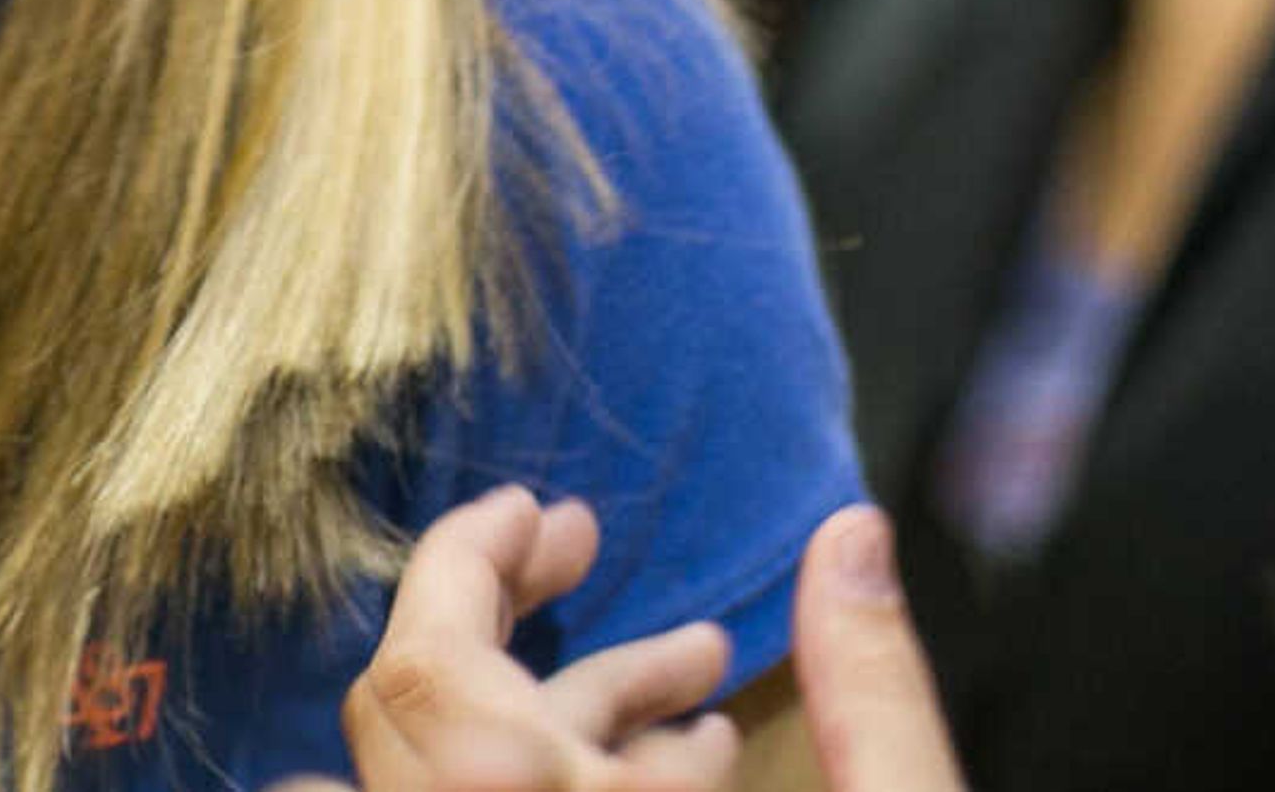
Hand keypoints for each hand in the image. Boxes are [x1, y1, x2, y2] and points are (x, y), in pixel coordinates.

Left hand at [268, 498, 968, 791]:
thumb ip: (873, 697)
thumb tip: (850, 539)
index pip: (425, 663)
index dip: (467, 562)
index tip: (539, 511)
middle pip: (401, 719)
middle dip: (499, 620)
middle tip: (586, 553)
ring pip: (422, 790)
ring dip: (545, 726)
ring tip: (692, 688)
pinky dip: (516, 788)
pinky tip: (674, 779)